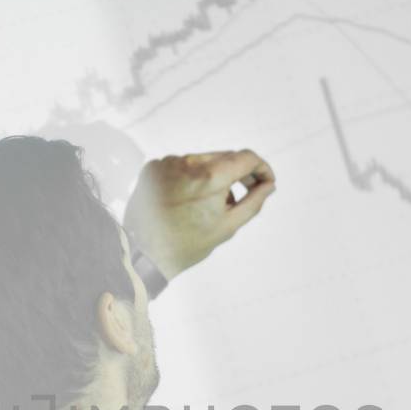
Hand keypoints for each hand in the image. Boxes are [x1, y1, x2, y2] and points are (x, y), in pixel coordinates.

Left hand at [124, 149, 275, 281]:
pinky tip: (187, 201)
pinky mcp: (152, 167)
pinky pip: (180, 167)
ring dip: (213, 176)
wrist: (141, 252)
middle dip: (238, 173)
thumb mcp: (227, 227)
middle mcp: (187, 162)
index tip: (265, 180)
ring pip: (202, 161)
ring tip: (210, 204)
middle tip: (242, 193)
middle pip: (224, 157)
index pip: (245, 157)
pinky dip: (190, 179)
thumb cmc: (186, 245)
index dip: (261, 167)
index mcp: (209, 177)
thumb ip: (253, 202)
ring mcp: (167, 163)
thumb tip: (269, 184)